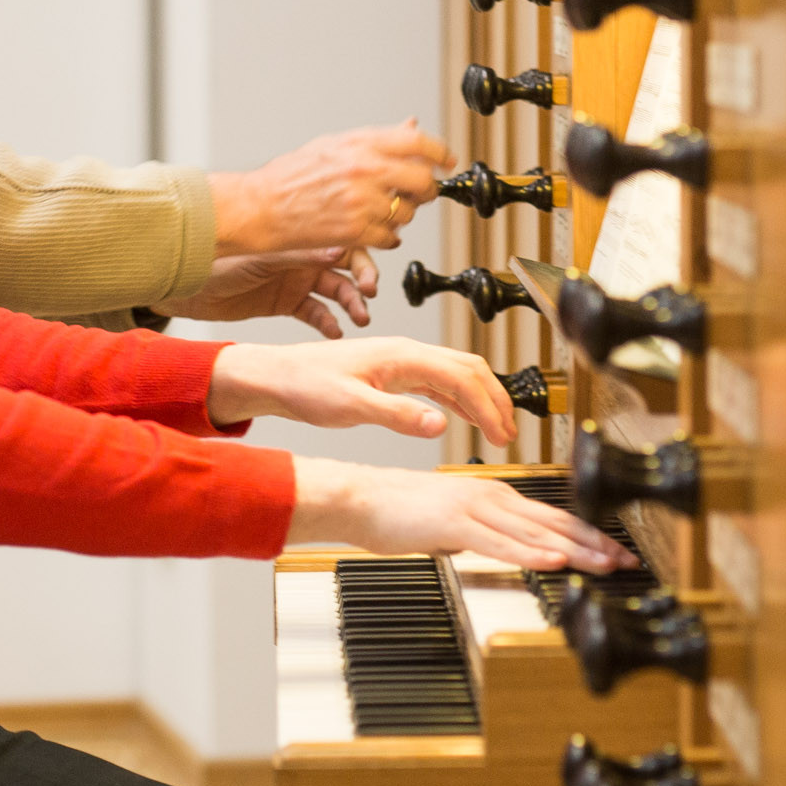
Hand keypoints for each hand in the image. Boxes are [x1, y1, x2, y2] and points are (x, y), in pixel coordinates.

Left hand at [159, 248, 378, 336]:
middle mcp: (303, 257)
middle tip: (367, 298)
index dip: (361, 259)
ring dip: (350, 305)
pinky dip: (328, 322)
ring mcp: (297, 280)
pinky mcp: (287, 302)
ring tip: (359, 320)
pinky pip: (316, 313)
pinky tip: (335, 332)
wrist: (190, 288)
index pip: (342, 242)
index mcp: (300, 237)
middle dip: (361, 283)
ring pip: (335, 292)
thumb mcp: (263, 258)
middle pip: (346, 268)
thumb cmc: (219, 261)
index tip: (368, 278)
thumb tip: (339, 252)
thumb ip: (301, 256)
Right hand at [205, 121, 455, 254]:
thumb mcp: (333, 145)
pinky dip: (387, 236)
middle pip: (422, 180)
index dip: (439, 152)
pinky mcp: (356, 232)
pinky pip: (391, 237)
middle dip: (427, 189)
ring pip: (408, 212)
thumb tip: (411, 127)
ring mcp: (362, 202)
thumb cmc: (292, 175)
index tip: (447, 160)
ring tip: (381, 210)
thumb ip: (376, 139)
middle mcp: (365, 170)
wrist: (262, 207)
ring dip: (402, 214)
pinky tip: (371, 228)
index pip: (417, 142)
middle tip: (421, 192)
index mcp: (360, 143)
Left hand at [208, 338, 516, 441]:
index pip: (463, 377)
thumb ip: (398, 415)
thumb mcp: (351, 406)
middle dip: (495, 400)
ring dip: (480, 399)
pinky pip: (438, 382)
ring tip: (496, 428)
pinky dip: (459, 399)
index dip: (488, 406)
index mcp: (404, 356)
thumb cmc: (306, 385)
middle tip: (508, 432)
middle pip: (469, 369)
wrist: (277, 376)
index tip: (502, 433)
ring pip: (457, 374)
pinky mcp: (393, 372)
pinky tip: (463, 417)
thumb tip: (441, 424)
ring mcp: (402, 361)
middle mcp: (408, 352)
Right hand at [288, 458, 626, 572]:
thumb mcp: (454, 522)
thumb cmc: (400, 511)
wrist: (362, 498)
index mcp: (494, 496)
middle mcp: (492, 497)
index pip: (552, 516)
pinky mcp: (457, 524)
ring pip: (536, 532)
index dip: (588, 535)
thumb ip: (483, 533)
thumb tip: (503, 548)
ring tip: (605, 565)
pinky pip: (501, 542)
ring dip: (575, 550)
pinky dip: (532, 552)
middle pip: (554, 522)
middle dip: (595, 543)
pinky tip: (554, 561)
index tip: (615, 551)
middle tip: (627, 562)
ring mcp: (476, 509)